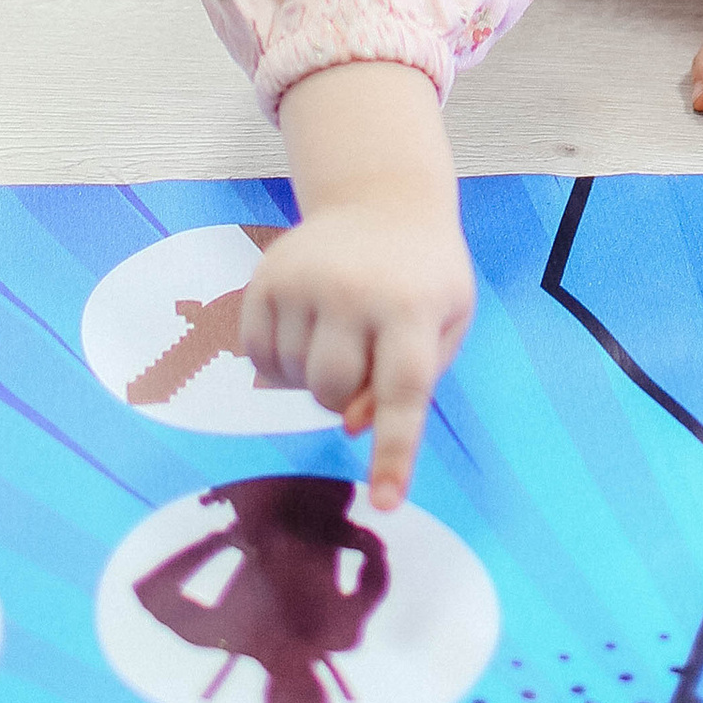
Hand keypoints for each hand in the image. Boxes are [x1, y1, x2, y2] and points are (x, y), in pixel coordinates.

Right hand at [261, 64, 475, 503]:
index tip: (386, 502)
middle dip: (347, 396)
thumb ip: (413, 382)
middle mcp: (352, 291)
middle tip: (367, 356)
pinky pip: (257, 357)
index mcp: (411, 306)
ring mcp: (300, 281)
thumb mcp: (446, 323)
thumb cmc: (424, 277)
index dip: (394, 452)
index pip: (402, 392)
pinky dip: (279, 363)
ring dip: (314, 375)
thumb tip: (355, 425)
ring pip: (291, 379)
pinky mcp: (262, 279)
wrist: (382, 201)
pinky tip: (305, 330)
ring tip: (340, 332)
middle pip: (331, 393)